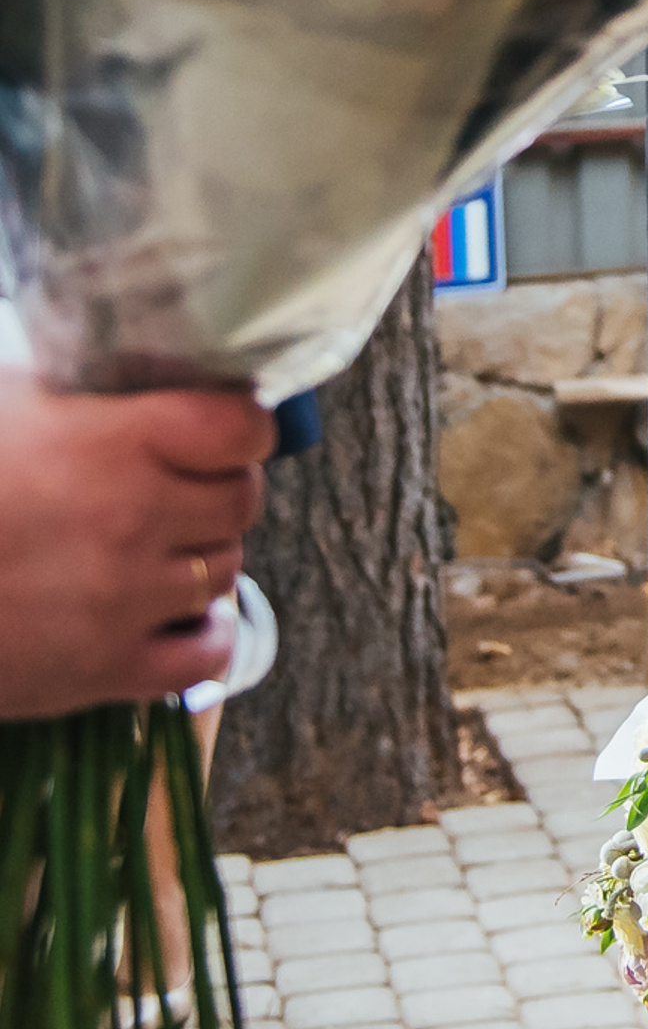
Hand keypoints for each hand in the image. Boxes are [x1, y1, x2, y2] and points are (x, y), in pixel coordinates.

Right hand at [0, 373, 272, 717]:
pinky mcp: (101, 669)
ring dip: (202, 558)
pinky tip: (173, 615)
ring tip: (161, 550)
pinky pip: (206, 656)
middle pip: (241, 501)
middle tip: (184, 493)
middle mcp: (133, 517)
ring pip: (225, 571)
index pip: (243, 428)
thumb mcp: (13, 401)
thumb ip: (87, 388)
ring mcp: (122, 598)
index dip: (241, 429)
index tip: (224, 433)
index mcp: (116, 441)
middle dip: (220, 493)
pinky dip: (201, 635)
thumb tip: (146, 359)